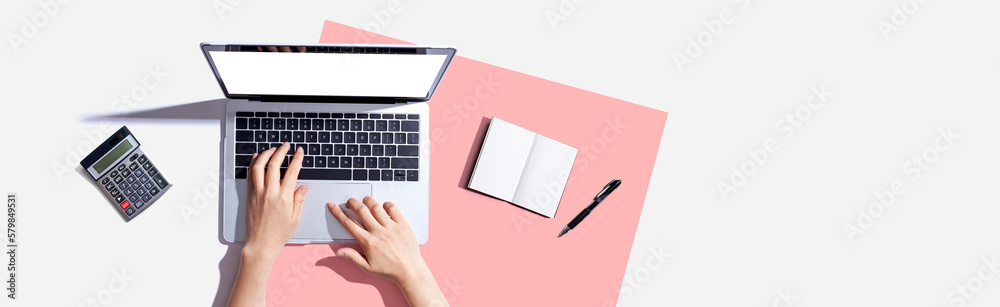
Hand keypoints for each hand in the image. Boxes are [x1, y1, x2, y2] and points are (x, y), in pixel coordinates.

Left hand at [244, 143, 307, 260]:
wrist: (261, 244)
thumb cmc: (278, 234)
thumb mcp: (295, 218)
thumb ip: (299, 200)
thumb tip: (302, 187)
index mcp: (284, 198)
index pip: (292, 172)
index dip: (296, 159)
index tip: (299, 152)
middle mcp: (270, 193)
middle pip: (274, 165)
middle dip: (281, 151)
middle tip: (286, 146)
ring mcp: (258, 193)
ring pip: (259, 167)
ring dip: (266, 155)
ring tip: (272, 149)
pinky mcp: (250, 196)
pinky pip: (250, 176)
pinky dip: (253, 165)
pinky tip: (257, 158)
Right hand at [328, 197, 426, 284]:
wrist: (409, 270)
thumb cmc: (389, 269)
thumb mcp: (367, 266)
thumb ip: (352, 257)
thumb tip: (338, 251)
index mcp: (368, 242)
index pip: (349, 223)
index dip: (338, 213)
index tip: (333, 206)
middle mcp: (379, 232)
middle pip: (361, 210)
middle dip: (352, 203)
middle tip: (350, 202)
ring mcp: (391, 227)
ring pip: (375, 207)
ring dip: (367, 201)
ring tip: (365, 201)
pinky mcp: (403, 225)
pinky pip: (393, 209)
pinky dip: (386, 204)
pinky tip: (383, 206)